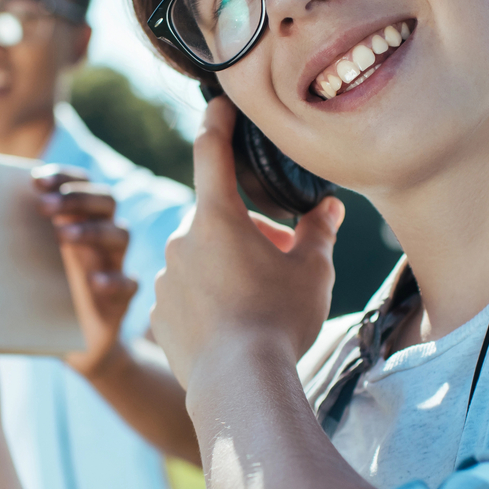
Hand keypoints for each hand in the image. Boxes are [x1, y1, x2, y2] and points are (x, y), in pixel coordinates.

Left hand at [34, 167, 138, 377]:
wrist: (74, 342)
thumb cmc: (44, 292)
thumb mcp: (28, 261)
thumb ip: (12, 236)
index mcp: (81, 218)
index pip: (82, 182)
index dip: (64, 176)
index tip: (36, 181)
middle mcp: (102, 236)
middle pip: (107, 200)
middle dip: (76, 198)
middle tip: (43, 207)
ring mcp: (115, 264)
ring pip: (121, 234)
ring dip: (92, 229)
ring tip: (61, 235)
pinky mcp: (122, 297)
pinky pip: (129, 282)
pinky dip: (114, 279)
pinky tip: (93, 282)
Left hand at [150, 97, 343, 390]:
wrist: (238, 385)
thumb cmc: (279, 320)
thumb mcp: (313, 271)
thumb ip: (319, 232)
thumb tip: (330, 208)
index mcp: (217, 218)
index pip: (211, 152)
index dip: (216, 122)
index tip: (217, 103)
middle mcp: (181, 240)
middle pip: (215, 218)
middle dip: (245, 230)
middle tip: (278, 258)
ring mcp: (164, 279)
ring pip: (199, 258)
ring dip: (225, 266)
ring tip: (257, 303)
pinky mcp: (158, 314)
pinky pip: (185, 294)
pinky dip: (207, 300)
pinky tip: (233, 327)